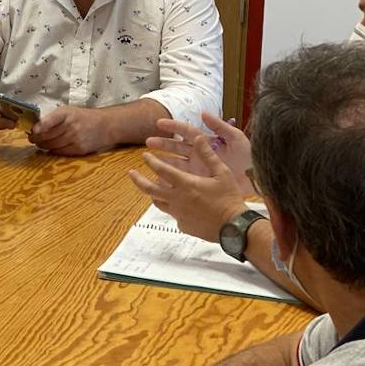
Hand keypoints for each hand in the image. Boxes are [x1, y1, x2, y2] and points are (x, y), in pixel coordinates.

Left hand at [29, 106, 112, 154]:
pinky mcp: (78, 149)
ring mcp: (75, 138)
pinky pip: (60, 152)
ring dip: (42, 145)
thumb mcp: (68, 111)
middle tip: (32, 138)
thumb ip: (52, 118)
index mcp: (66, 113)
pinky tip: (51, 147)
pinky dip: (52, 151)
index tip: (34, 130)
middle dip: (36, 138)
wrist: (104, 125)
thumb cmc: (82, 117)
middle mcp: (71, 126)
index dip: (41, 126)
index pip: (52, 119)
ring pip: (51, 145)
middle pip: (47, 136)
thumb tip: (34, 128)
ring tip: (40, 143)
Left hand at [128, 136, 248, 241]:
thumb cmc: (229, 199)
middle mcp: (176, 198)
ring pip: (157, 202)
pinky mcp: (182, 225)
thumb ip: (208, 155)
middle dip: (137, 179)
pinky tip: (178, 204)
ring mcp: (177, 213)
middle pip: (149, 188)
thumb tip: (199, 138)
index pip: (161, 170)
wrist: (233, 228)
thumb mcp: (222, 173)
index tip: (145, 155)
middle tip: (131, 173)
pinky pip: (172, 214)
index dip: (151, 161)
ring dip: (152, 193)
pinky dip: (171, 206)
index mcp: (185, 183)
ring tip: (151, 188)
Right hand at [145, 113, 253, 195]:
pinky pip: (181, 177)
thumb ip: (220, 126)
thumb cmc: (248, 158)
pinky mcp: (199, 181)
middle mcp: (200, 154)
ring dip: (163, 159)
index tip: (159, 123)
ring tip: (150, 160)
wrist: (256, 180)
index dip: (173, 126)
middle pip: (177, 146)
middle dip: (163, 143)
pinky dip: (170, 176)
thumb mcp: (236, 139)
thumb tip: (202, 113)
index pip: (186, 131)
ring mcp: (198, 168)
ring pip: (176, 161)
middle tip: (148, 142)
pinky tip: (160, 177)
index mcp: (208, 141)